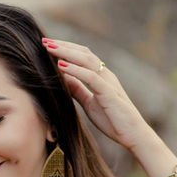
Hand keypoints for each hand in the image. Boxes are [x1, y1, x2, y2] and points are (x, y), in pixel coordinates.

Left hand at [41, 38, 157, 152]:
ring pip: (88, 61)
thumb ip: (78, 90)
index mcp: (102, 77)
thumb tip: (63, 78)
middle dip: (64, 46)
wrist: (132, 135)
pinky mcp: (110, 94)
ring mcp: (109, 83)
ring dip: (67, 53)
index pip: (83, 56)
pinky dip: (76, 70)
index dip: (66, 49)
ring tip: (50, 49)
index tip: (47, 45)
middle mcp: (106, 76)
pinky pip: (92, 78)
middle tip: (44, 41)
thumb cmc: (112, 120)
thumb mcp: (89, 103)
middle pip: (84, 53)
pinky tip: (62, 66)